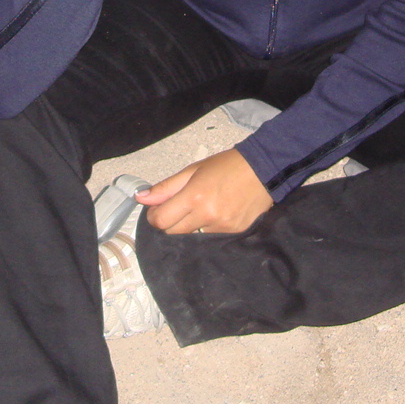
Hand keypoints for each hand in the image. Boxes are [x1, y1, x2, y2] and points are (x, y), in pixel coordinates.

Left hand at [140, 148, 272, 234]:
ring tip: (201, 207)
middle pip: (173, 232)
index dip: (154, 217)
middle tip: (178, 207)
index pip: (161, 220)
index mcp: (194, 197)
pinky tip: (215, 213)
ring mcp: (222, 227)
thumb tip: (141, 198)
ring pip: (192, 236)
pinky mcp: (234, 233)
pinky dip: (207, 227)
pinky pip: (210, 237)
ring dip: (190, 226)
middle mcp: (207, 216)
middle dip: (170, 222)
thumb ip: (166, 187)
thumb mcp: (193, 170)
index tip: (157, 210)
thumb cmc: (226, 166)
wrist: (263, 169)